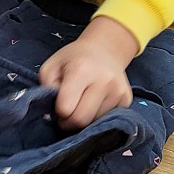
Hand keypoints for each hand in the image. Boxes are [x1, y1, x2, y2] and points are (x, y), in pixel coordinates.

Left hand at [39, 15, 137, 130]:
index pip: (65, 108)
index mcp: (81, 70)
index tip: (58, 105)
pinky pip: (107, 120)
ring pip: (94, 123)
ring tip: (82, 102)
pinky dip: (97, 117)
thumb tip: (50, 115)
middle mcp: (104, 80)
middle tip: (67, 113)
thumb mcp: (51, 67)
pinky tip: (95, 103)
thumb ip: (46, 89)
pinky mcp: (127, 99)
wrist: (105, 50)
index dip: (58, 111)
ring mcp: (118, 91)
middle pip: (81, 120)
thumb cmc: (73, 59)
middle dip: (69, 122)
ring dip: (85, 119)